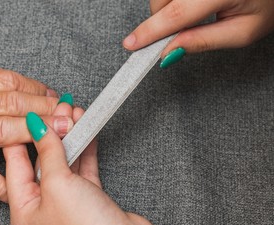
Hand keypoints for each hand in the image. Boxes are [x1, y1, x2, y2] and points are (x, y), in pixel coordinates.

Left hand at [4, 109, 177, 224]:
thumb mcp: (58, 185)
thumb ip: (47, 152)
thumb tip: (37, 126)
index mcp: (23, 209)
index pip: (15, 163)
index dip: (22, 134)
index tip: (30, 111)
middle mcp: (42, 206)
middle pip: (40, 160)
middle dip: (50, 132)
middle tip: (57, 108)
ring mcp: (66, 202)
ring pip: (64, 161)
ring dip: (70, 137)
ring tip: (74, 112)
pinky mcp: (88, 197)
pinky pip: (82, 167)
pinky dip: (85, 148)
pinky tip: (87, 130)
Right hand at [123, 0, 273, 63]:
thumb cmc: (268, 3)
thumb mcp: (243, 31)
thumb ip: (204, 41)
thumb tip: (169, 52)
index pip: (176, 14)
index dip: (151, 31)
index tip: (131, 44)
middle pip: (162, 0)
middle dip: (161, 20)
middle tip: (182, 30)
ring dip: (167, 7)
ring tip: (192, 11)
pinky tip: (189, 2)